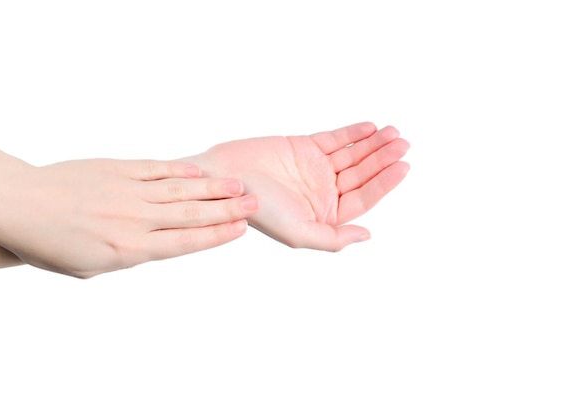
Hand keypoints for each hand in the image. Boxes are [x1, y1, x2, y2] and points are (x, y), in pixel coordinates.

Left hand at [0, 158, 258, 277]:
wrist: (17, 206)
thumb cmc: (49, 245)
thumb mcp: (92, 267)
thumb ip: (130, 254)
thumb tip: (157, 242)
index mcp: (129, 249)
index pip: (185, 242)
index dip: (217, 235)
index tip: (241, 229)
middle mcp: (135, 218)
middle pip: (191, 214)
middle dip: (227, 210)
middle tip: (255, 204)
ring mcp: (127, 190)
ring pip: (180, 189)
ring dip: (212, 188)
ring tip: (239, 185)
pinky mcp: (116, 169)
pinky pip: (155, 169)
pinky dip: (179, 170)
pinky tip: (199, 171)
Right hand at [188, 122, 408, 250]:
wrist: (226, 177)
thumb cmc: (257, 210)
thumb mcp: (297, 233)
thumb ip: (333, 238)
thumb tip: (366, 235)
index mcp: (325, 214)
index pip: (363, 198)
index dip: (384, 182)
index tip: (403, 166)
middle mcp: (323, 192)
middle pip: (361, 173)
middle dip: (383, 158)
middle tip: (402, 143)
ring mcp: (315, 168)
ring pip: (352, 154)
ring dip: (373, 144)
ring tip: (393, 133)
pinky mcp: (304, 146)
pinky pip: (334, 139)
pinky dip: (352, 133)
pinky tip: (370, 128)